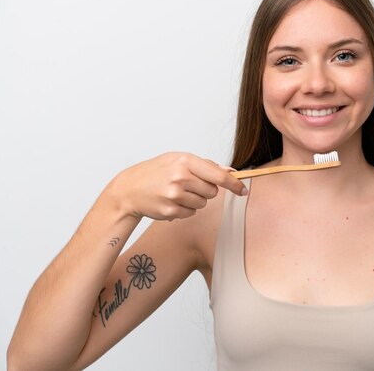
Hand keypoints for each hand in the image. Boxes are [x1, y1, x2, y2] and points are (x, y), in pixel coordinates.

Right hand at [106, 152, 246, 220]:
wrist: (129, 189)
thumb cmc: (156, 172)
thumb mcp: (178, 160)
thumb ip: (205, 165)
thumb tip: (231, 172)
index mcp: (185, 161)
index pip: (218, 176)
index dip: (234, 185)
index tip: (244, 191)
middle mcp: (180, 178)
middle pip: (213, 192)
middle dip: (206, 190)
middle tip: (189, 185)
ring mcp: (175, 195)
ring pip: (203, 203)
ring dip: (195, 200)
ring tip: (177, 192)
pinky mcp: (171, 211)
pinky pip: (192, 213)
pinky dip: (185, 209)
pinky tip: (171, 201)